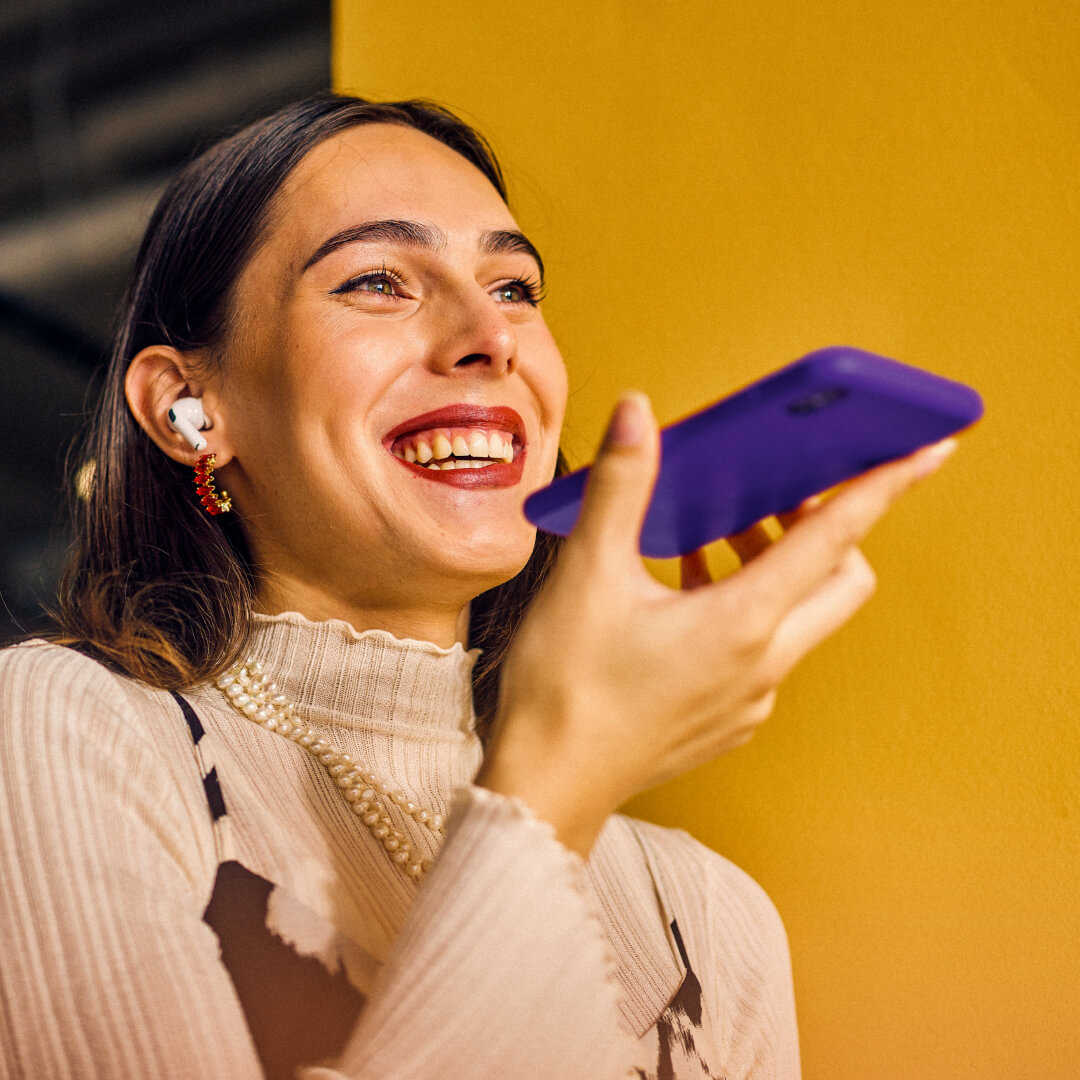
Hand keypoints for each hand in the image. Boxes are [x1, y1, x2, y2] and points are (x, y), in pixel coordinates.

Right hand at [476, 392, 955, 854]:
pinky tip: (685, 595)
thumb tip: (637, 415)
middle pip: (840, 581)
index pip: (834, 538)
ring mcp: (750, 700)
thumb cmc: (566, 690)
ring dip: (776, 568)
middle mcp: (763, 666)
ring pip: (800, 618)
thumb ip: (621, 486)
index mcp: (741, 624)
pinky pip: (765, 652)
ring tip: (714, 538)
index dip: (884, 486)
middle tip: (777, 496)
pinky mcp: (729, 719)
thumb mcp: (588, 574)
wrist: (548, 786)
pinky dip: (746, 610)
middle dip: (826, 529)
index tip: (926, 451)